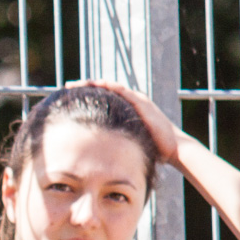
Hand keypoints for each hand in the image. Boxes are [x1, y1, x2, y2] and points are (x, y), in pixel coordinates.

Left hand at [67, 78, 183, 164]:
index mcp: (126, 110)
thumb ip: (112, 143)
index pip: (102, 99)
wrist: (172, 149)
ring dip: (94, 83)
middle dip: (85, 86)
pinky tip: (97, 84)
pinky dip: (110, 86)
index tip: (67, 96)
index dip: (86, 96)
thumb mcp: (126, 143)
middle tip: (67, 86)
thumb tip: (93, 156)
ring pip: (111, 87)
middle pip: (104, 90)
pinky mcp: (142, 103)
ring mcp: (137, 101)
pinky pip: (123, 91)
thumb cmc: (151, 149)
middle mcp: (130, 102)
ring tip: (77, 83)